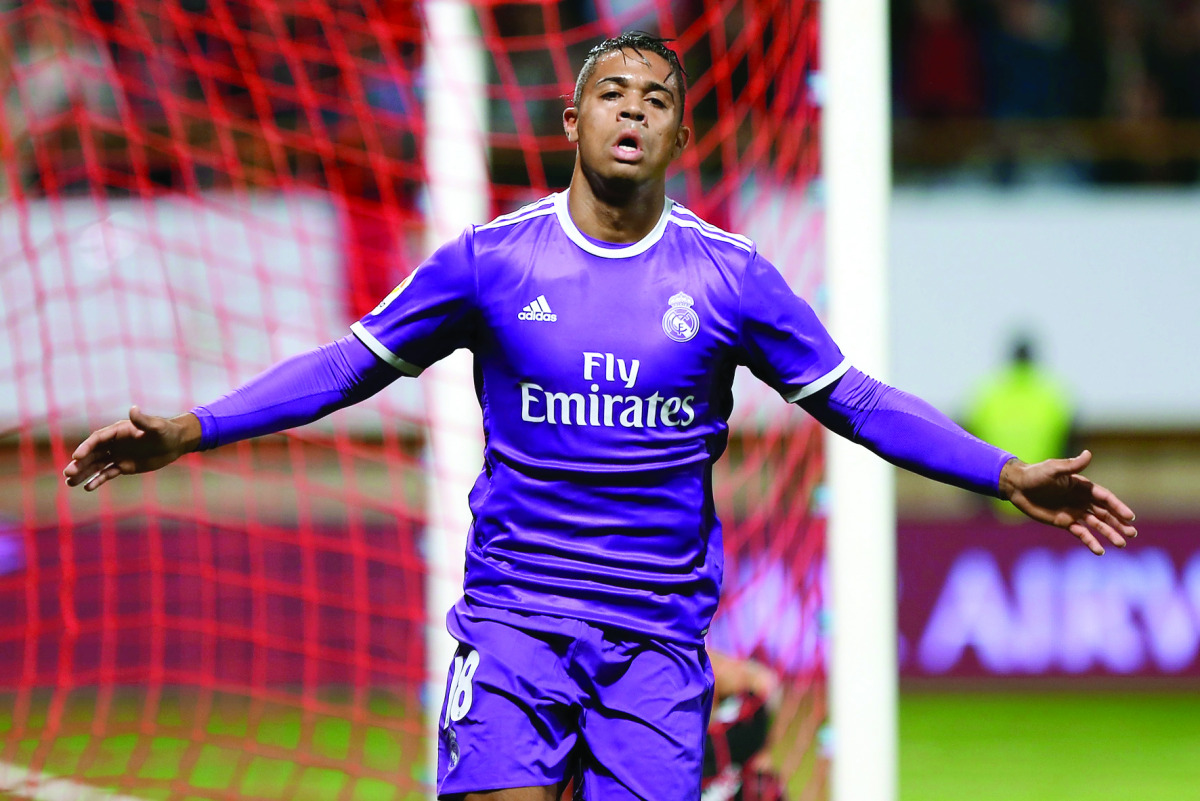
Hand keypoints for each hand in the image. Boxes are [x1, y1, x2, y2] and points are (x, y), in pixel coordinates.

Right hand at [63, 406, 201, 490]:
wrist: (175, 443)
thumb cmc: (166, 431)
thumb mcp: (156, 427)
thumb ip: (143, 420)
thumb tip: (133, 409)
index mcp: (117, 431)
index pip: (97, 439)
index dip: (86, 447)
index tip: (77, 457)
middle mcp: (114, 443)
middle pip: (92, 453)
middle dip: (80, 463)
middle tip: (67, 473)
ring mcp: (117, 455)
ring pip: (96, 465)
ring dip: (84, 473)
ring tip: (69, 483)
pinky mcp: (124, 466)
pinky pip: (107, 473)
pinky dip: (98, 480)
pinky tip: (88, 488)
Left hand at [999, 450, 1136, 554]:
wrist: (1018, 486)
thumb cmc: (1036, 474)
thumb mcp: (1054, 468)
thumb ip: (1072, 465)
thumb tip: (1088, 453)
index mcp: (1083, 486)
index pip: (1105, 498)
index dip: (1118, 507)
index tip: (1130, 517)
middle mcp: (1082, 500)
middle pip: (1105, 513)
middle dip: (1119, 523)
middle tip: (1132, 533)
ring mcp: (1074, 512)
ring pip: (1096, 525)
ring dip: (1109, 534)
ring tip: (1122, 544)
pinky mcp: (1064, 522)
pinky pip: (1080, 533)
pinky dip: (1090, 542)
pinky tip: (1100, 551)